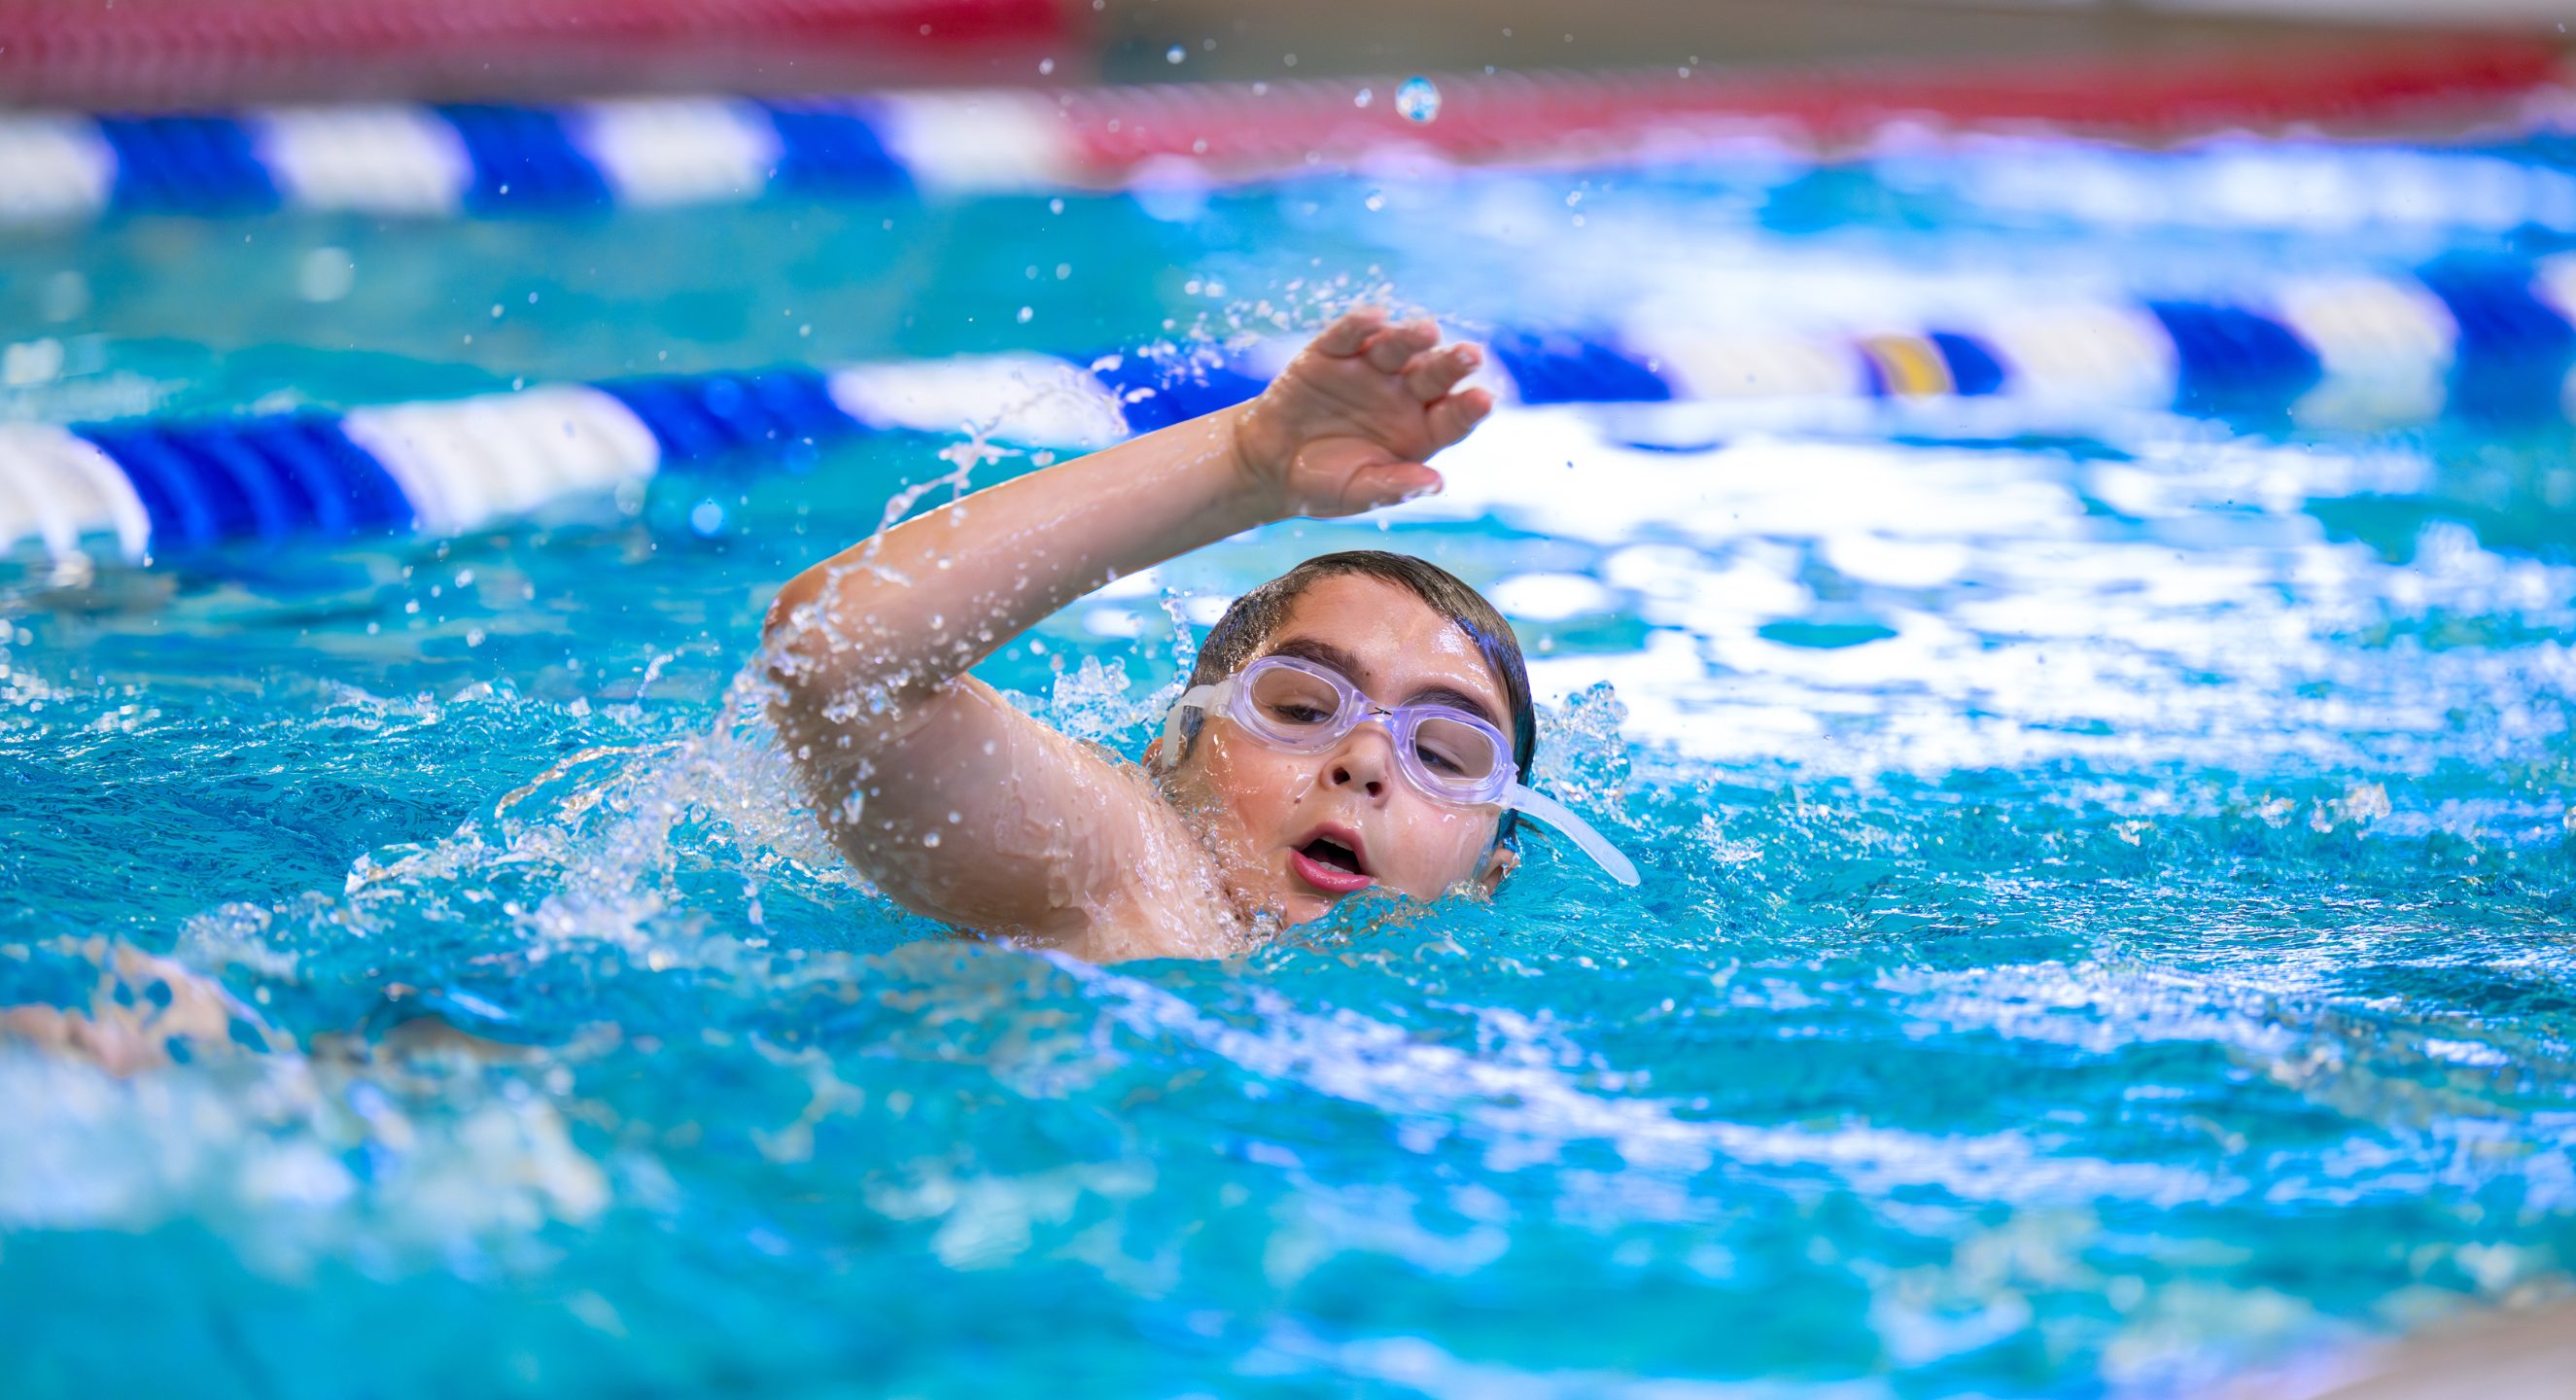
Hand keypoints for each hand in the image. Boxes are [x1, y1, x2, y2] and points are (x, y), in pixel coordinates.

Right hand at [1227, 306, 1493, 519]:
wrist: (1269, 466)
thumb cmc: (1323, 484)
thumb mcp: (1357, 493)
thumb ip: (1394, 486)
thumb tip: (1437, 483)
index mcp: (1420, 430)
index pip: (1453, 417)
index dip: (1469, 408)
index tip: (1483, 400)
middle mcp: (1403, 395)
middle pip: (1434, 375)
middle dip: (1452, 364)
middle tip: (1471, 354)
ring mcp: (1369, 370)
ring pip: (1397, 348)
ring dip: (1411, 337)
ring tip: (1425, 331)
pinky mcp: (1331, 353)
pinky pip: (1348, 335)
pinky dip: (1359, 325)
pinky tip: (1374, 317)